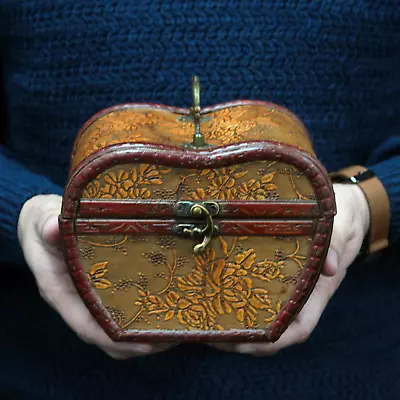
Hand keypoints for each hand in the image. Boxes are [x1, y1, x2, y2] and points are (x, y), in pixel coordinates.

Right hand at [18, 194, 174, 359]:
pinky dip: (139, 318)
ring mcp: (89, 297)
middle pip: (105, 335)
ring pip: (113, 329)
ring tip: (172, 332)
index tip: (143, 344)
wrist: (44, 223)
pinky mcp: (100, 289)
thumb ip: (48, 225)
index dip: (113, 339)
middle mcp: (76, 301)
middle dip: (135, 344)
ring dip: (140, 336)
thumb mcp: (43, 220)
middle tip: (168, 340)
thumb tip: (53, 227)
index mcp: (60, 290)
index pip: (86, 325)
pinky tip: (163, 311)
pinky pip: (119, 311)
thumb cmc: (43, 223)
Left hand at [212, 183, 370, 355]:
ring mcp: (288, 284)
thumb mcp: (341, 227)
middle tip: (216, 338)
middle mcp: (301, 293)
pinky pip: (259, 292)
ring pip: (265, 315)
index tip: (248, 343)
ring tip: (209, 327)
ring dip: (240, 326)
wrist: (343, 209)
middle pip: (275, 329)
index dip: (275, 340)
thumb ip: (335, 244)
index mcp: (318, 290)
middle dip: (248, 340)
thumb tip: (329, 267)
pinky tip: (217, 299)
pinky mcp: (277, 271)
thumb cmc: (343, 220)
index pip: (299, 327)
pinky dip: (241, 302)